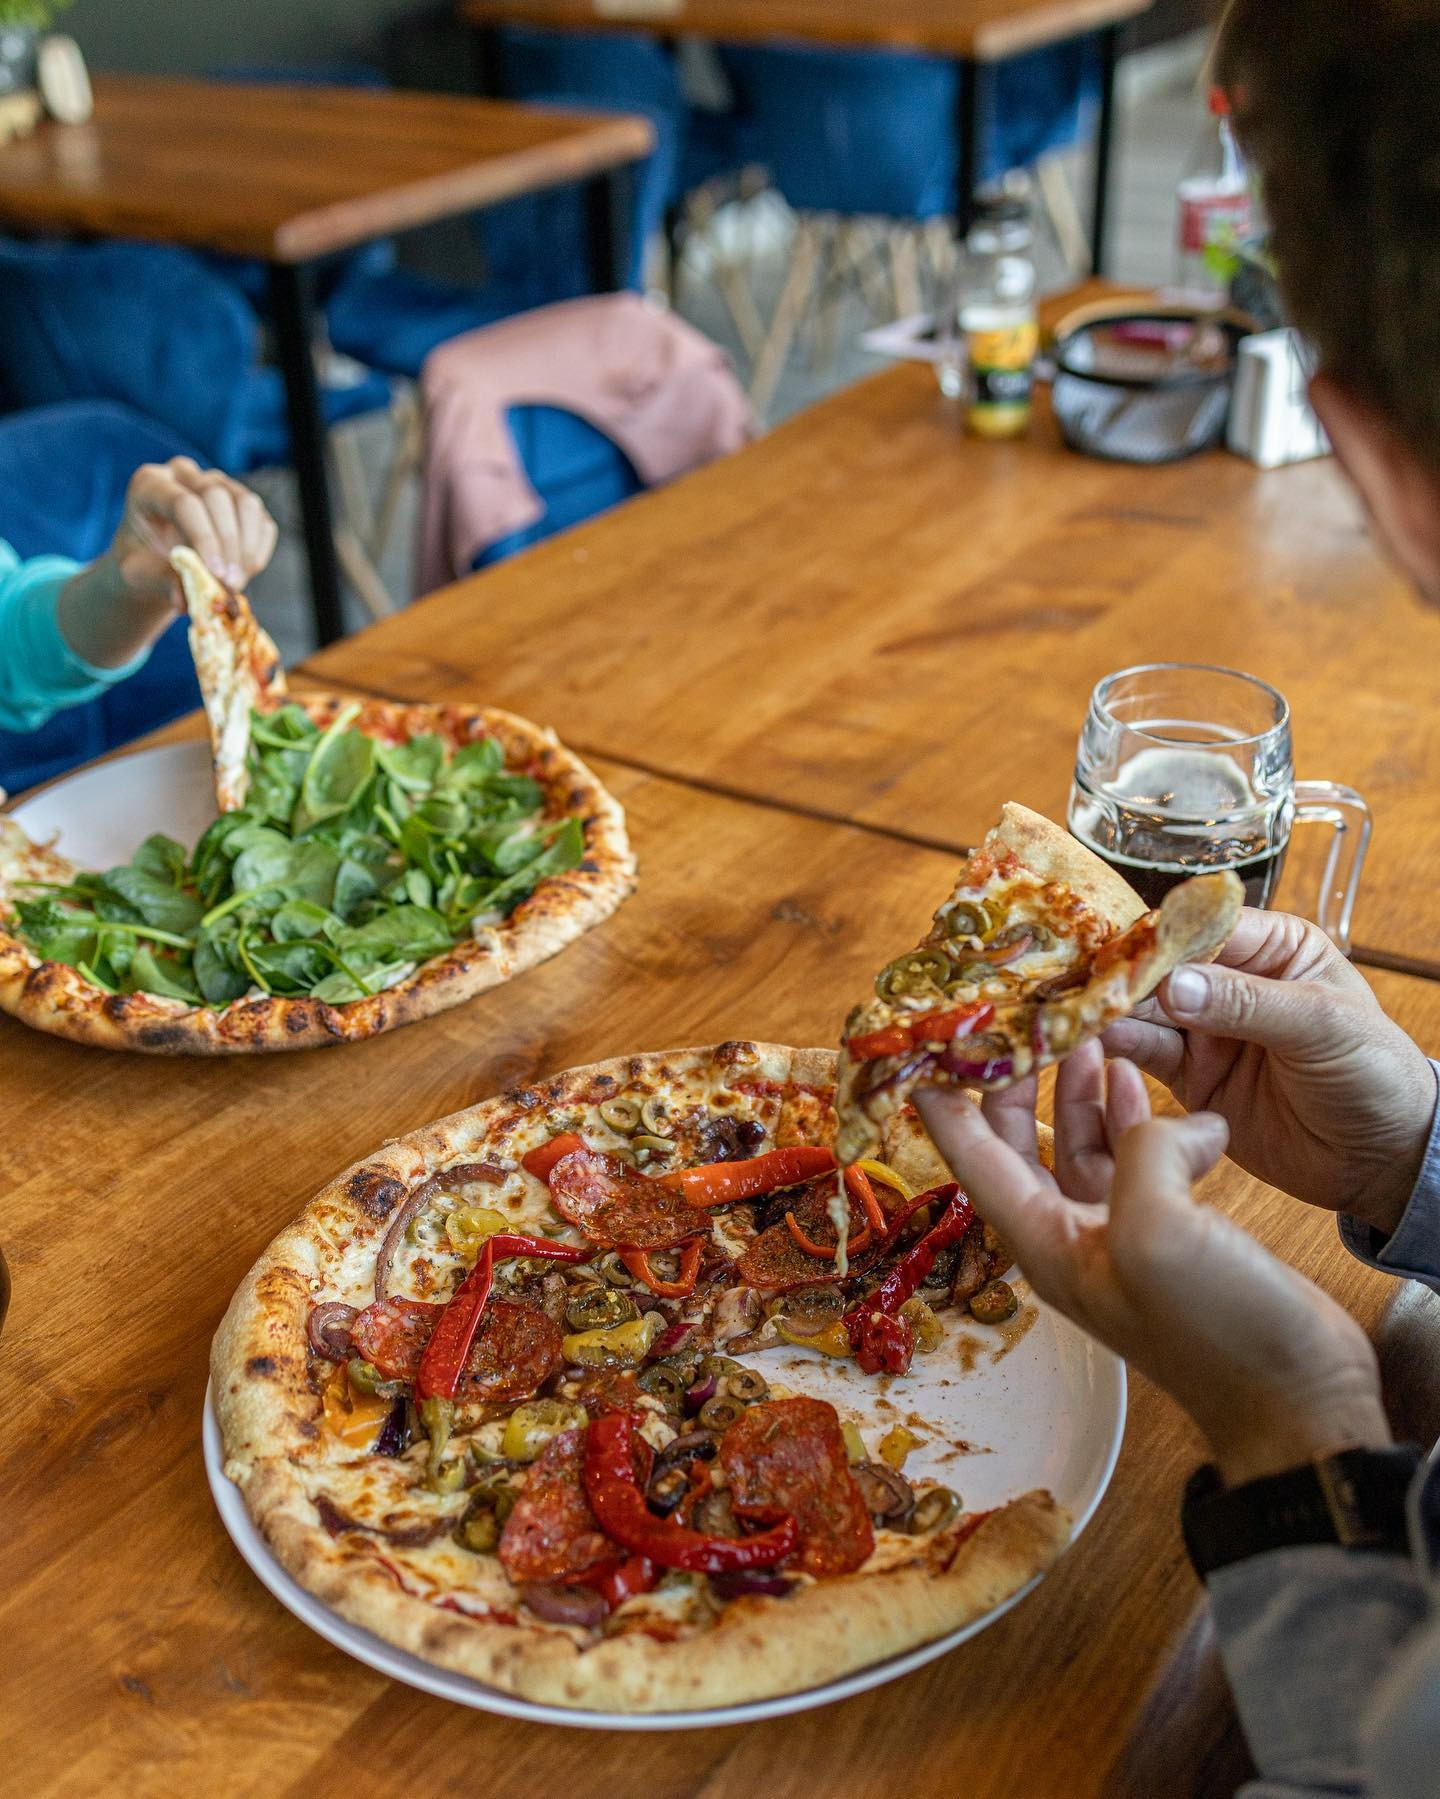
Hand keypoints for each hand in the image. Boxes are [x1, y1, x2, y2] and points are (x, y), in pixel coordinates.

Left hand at [58, 460, 277, 669]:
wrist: (154, 562)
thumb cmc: (142, 564)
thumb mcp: (140, 575)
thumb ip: (161, 582)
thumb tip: (184, 599)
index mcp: (150, 485)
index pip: (184, 502)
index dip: (205, 538)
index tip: (216, 575)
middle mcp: (184, 474)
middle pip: (217, 495)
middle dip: (228, 544)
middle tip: (230, 583)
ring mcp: (217, 483)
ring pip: (246, 503)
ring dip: (247, 547)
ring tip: (237, 582)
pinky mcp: (241, 502)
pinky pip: (261, 521)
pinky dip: (258, 551)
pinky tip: (244, 574)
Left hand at [916, 1046, 1390, 1487]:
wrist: (1300, 1401)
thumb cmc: (1218, 1335)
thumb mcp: (1160, 1231)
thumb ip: (1141, 1155)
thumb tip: (1171, 1122)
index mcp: (1043, 1241)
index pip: (972, 1157)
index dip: (944, 1103)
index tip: (925, 1047)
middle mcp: (1069, 1237)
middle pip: (1020, 1142)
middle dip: (1019, 1081)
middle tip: (1026, 1022)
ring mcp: (1119, 1235)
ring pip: (1080, 1145)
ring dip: (1082, 1090)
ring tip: (1089, 1031)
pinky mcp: (1169, 1232)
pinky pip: (1134, 1161)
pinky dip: (1136, 1118)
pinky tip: (1146, 1084)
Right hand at [1103, 909, 1435, 1236]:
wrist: (1382, 1160)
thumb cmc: (1375, 1074)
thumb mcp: (1320, 1026)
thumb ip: (1247, 1003)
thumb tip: (1175, 984)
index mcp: (1272, 948)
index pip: (1203, 927)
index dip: (1159, 936)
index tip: (1117, 947)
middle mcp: (1231, 982)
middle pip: (1162, 967)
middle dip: (1122, 973)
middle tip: (1076, 978)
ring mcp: (1207, 1030)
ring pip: (1145, 1010)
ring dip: (1111, 1010)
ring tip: (1073, 1009)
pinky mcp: (1190, 1077)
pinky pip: (1145, 1055)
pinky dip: (1117, 1047)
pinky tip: (1092, 1039)